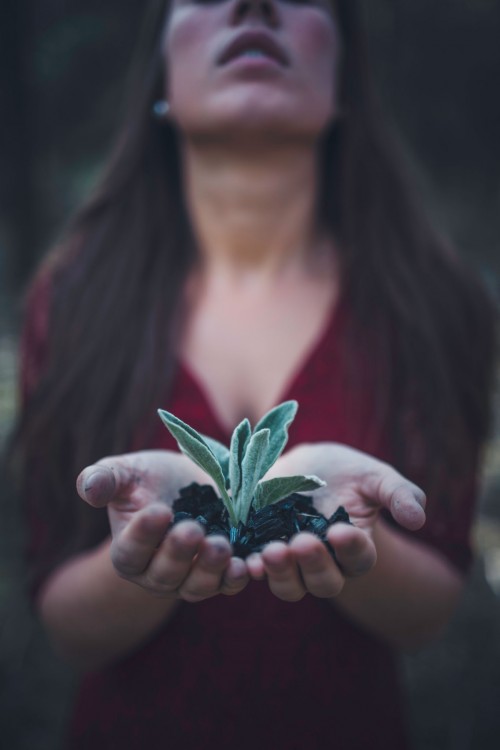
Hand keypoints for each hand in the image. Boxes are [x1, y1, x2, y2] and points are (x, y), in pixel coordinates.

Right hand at [76, 450, 248, 600]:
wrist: (192, 484)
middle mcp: (158, 574)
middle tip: (193, 530)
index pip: (131, 550)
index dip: (143, 534)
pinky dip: (238, 577)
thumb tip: (87, 488)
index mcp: (129, 552)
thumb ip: (105, 479)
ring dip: (210, 569)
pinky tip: (248, 563)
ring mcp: (192, 578)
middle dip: (179, 553)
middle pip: (166, 574)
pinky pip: (229, 583)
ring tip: (222, 546)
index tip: (159, 510)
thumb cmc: (151, 478)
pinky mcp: (222, 574)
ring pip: (198, 586)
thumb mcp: (127, 472)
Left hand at [246, 443, 425, 601]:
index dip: (351, 548)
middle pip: (325, 582)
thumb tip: (418, 519)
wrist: (304, 465)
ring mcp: (292, 562)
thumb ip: (399, 494)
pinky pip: (257, 572)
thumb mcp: (375, 476)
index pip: (359, 558)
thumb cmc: (347, 472)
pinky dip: (251, 571)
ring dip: (281, 573)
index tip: (341, 531)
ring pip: (290, 586)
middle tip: (303, 543)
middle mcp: (326, 563)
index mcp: (356, 547)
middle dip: (314, 565)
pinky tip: (246, 561)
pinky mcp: (260, 552)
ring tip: (271, 552)